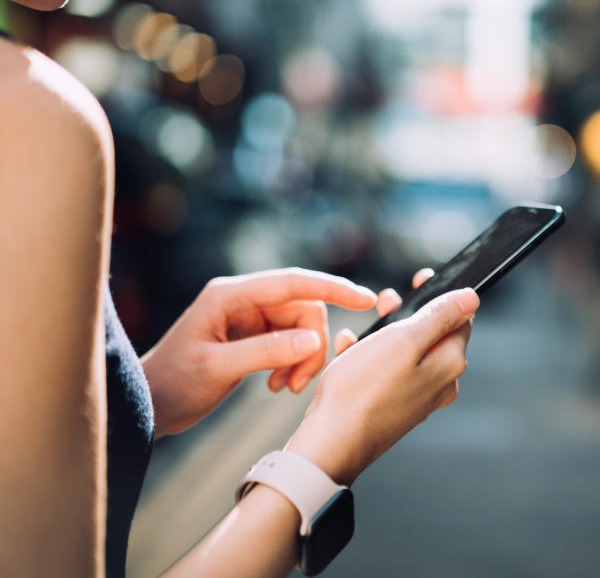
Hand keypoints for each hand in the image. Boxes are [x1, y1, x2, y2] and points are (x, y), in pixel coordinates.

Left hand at [142, 268, 376, 435]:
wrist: (149, 404)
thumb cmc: (174, 382)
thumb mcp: (219, 367)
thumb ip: (266, 351)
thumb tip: (314, 340)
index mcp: (232, 295)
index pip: (293, 282)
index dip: (332, 288)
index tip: (365, 299)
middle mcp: (244, 300)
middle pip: (303, 309)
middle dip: (311, 345)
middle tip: (298, 382)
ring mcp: (250, 318)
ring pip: (301, 329)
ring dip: (302, 359)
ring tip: (285, 387)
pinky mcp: (253, 337)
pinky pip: (291, 343)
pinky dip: (292, 364)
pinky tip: (275, 386)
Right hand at [284, 277, 478, 485]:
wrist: (331, 442)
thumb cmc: (363, 391)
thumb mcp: (403, 340)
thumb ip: (439, 317)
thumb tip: (471, 299)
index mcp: (449, 364)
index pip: (460, 320)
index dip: (442, 295)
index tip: (421, 280)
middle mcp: (438, 383)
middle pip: (431, 335)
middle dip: (408, 313)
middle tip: (387, 300)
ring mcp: (416, 398)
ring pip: (405, 352)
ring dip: (384, 333)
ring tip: (362, 326)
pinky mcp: (392, 407)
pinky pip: (385, 372)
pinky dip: (368, 358)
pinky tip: (348, 352)